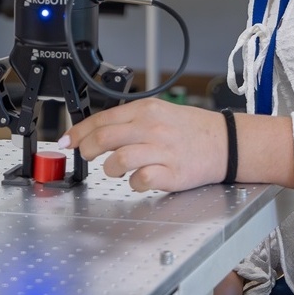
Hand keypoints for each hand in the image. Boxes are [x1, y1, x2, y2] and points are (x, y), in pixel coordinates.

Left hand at [58, 97, 226, 191]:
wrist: (226, 142)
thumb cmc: (189, 129)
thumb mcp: (158, 113)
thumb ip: (129, 120)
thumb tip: (96, 130)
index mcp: (145, 111)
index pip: (102, 120)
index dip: (78, 132)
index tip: (67, 141)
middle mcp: (152, 129)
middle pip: (104, 138)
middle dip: (87, 150)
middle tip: (86, 156)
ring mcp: (162, 151)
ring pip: (118, 160)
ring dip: (109, 168)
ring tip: (114, 169)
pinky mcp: (172, 173)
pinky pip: (141, 179)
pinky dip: (133, 183)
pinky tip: (137, 180)